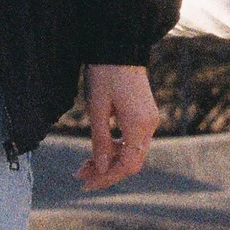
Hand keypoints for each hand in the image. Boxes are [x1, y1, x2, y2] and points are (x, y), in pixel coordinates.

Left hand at [79, 62, 159, 191]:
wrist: (119, 46)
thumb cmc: (105, 74)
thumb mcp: (97, 108)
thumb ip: (101, 140)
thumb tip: (102, 168)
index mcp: (139, 125)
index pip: (128, 164)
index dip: (107, 177)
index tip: (86, 183)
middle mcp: (149, 125)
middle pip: (131, 161)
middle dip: (106, 171)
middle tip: (80, 176)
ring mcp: (148, 120)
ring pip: (131, 152)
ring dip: (109, 160)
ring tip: (84, 165)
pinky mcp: (144, 114)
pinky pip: (131, 140)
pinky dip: (115, 148)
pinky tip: (98, 150)